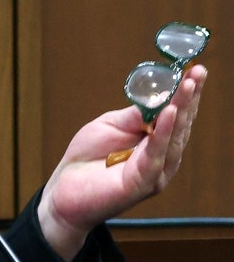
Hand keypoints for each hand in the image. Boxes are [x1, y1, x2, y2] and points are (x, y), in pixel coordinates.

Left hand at [37, 63, 207, 260]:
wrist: (63, 192)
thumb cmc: (85, 160)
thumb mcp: (108, 127)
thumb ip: (133, 115)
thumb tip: (156, 97)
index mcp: (154, 141)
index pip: (175, 114)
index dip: (185, 93)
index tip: (194, 70)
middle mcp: (162, 156)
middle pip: (181, 123)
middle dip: (189, 96)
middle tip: (198, 72)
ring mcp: (156, 170)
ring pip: (173, 136)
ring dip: (181, 108)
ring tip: (188, 85)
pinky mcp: (144, 182)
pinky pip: (156, 153)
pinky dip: (164, 132)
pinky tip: (170, 113)